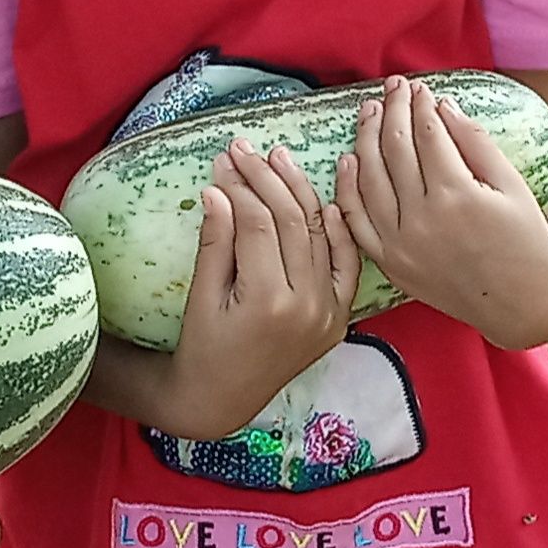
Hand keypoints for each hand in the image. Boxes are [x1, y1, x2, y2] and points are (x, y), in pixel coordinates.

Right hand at [162, 137, 356, 437]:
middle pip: (292, 222)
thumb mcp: (202, 295)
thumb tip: (218, 187)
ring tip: (279, 160)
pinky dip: (337, 231)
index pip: (259, 224)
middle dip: (267, 179)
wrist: (222, 398)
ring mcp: (329, 312)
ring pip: (320, 235)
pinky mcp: (338, 316)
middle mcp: (308, 306)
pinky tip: (325, 201)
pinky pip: (345, 264)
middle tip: (246, 149)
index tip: (224, 159)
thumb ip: (215, 241)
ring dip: (301, 192)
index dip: (240, 186)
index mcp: (269, 302)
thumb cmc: (202, 347)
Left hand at [337, 76, 547, 348]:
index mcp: (458, 196)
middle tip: (394, 86)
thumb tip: (443, 106)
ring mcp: (402, 244)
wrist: (523, 307)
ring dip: (366, 138)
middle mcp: (423, 219)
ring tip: (369, 110)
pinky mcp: (391, 263)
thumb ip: (476, 143)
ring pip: (369, 178)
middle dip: (393, 110)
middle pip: (396, 149)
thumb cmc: (528, 244)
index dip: (421, 104)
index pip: (428, 135)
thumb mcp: (513, 187)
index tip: (420, 86)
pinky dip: (348, 187)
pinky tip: (349, 159)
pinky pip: (357, 220)